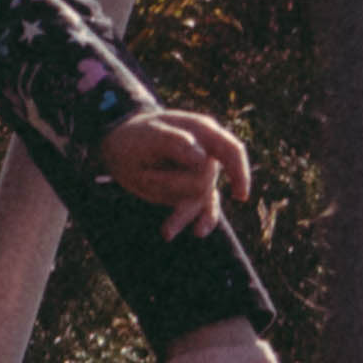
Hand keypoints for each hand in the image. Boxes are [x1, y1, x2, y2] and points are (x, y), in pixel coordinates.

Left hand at [97, 108, 248, 240]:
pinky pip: (207, 210)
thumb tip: (203, 158)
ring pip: (202, 199)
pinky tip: (198, 232)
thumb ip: (174, 142)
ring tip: (166, 231)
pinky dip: (204, 221)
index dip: (238, 172)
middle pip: (206, 179)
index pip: (231, 151)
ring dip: (183, 214)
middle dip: (173, 184)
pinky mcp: (195, 192)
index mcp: (202, 131)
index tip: (239, 196)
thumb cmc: (138, 136)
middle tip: (143, 175)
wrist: (123, 147)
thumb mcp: (148, 135)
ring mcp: (203, 174)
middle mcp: (209, 152)